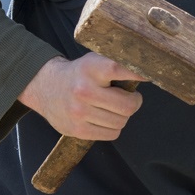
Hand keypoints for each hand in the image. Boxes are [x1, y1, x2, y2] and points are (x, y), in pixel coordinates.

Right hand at [19, 53, 146, 139]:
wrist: (46, 87)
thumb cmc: (80, 74)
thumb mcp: (94, 61)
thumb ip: (117, 65)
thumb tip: (148, 73)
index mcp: (90, 68)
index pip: (119, 69)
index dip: (138, 74)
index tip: (148, 75)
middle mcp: (83, 90)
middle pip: (128, 105)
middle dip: (134, 102)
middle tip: (130, 98)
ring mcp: (79, 112)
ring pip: (121, 121)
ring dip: (123, 116)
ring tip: (113, 107)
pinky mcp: (77, 130)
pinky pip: (112, 134)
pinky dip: (113, 127)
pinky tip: (104, 118)